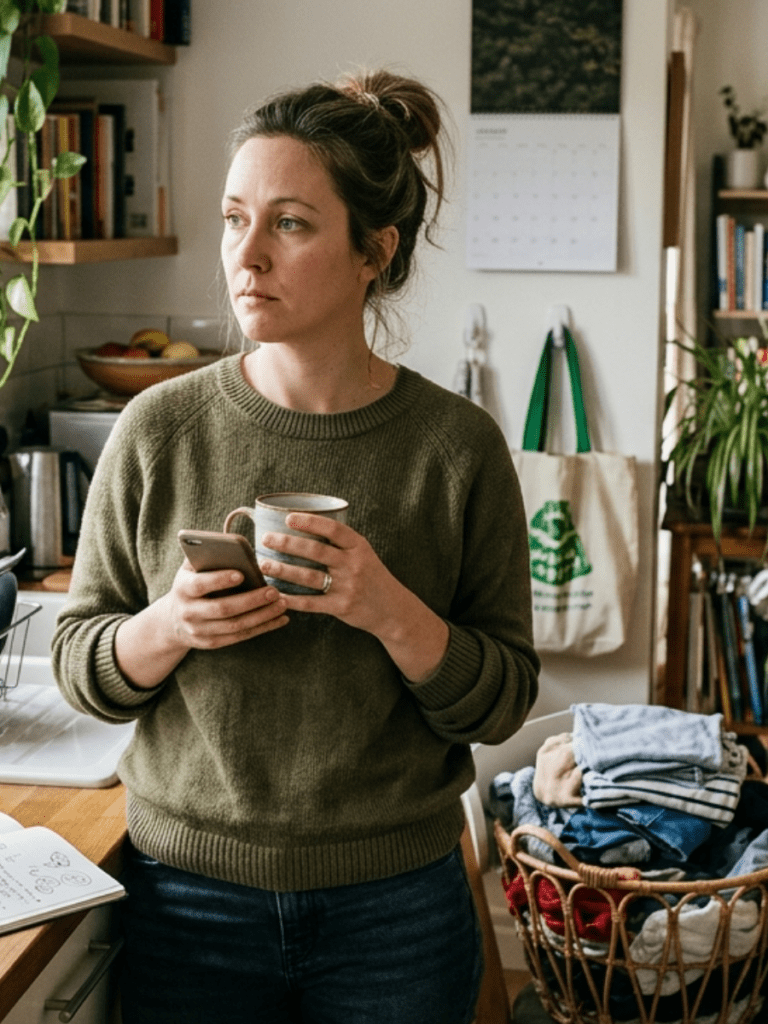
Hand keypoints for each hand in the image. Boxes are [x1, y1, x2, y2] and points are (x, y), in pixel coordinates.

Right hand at [115, 561, 288, 688]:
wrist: (172, 620)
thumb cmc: (191, 583)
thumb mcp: (191, 568)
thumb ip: (206, 555)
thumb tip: (232, 544)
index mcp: (183, 588)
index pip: (200, 584)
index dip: (220, 580)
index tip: (241, 574)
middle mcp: (188, 612)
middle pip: (223, 609)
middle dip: (251, 600)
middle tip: (274, 591)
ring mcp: (199, 631)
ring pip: (235, 626)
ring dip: (262, 616)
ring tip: (282, 604)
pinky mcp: (212, 643)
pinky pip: (240, 637)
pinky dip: (263, 628)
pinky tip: (281, 619)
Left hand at [258, 514, 449, 680]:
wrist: (393, 609)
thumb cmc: (371, 577)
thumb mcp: (363, 554)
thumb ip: (339, 543)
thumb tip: (303, 526)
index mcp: (359, 546)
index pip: (333, 528)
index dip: (309, 522)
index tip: (288, 518)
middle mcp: (354, 564)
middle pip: (315, 550)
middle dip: (287, 543)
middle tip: (266, 539)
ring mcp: (348, 586)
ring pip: (309, 576)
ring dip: (283, 570)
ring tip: (264, 564)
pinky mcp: (342, 607)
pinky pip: (311, 602)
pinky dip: (291, 599)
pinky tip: (276, 594)